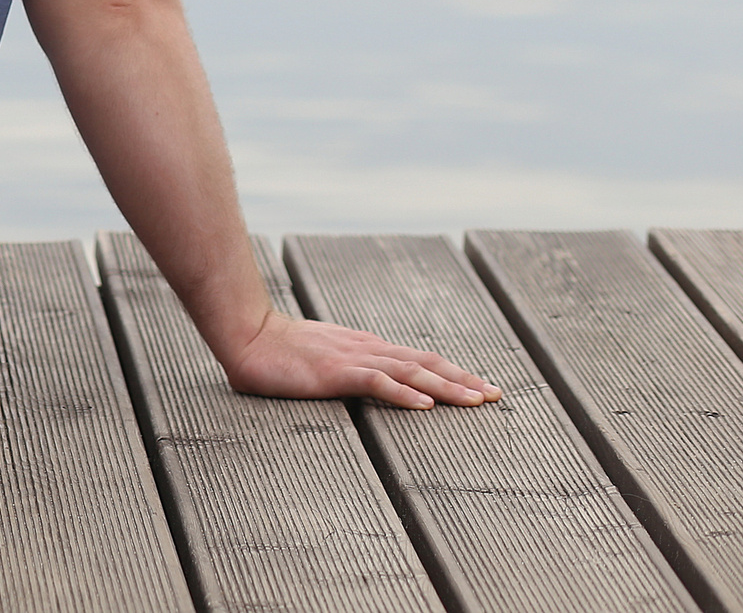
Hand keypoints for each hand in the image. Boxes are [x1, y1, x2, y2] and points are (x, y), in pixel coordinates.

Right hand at [219, 310, 500, 409]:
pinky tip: (425, 406)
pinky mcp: (336, 372)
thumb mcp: (320, 358)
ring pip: (411, 373)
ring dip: (447, 387)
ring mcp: (353, 359)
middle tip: (495, 394)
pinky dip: (404, 394)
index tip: (479, 386)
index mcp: (364, 347)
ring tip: (476, 400)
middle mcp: (367, 349)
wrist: (247, 336)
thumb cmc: (276, 351)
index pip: (417, 360)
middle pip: (425, 364)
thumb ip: (344, 367)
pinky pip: (377, 383)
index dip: (451, 372)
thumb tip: (366, 379)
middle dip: (463, 379)